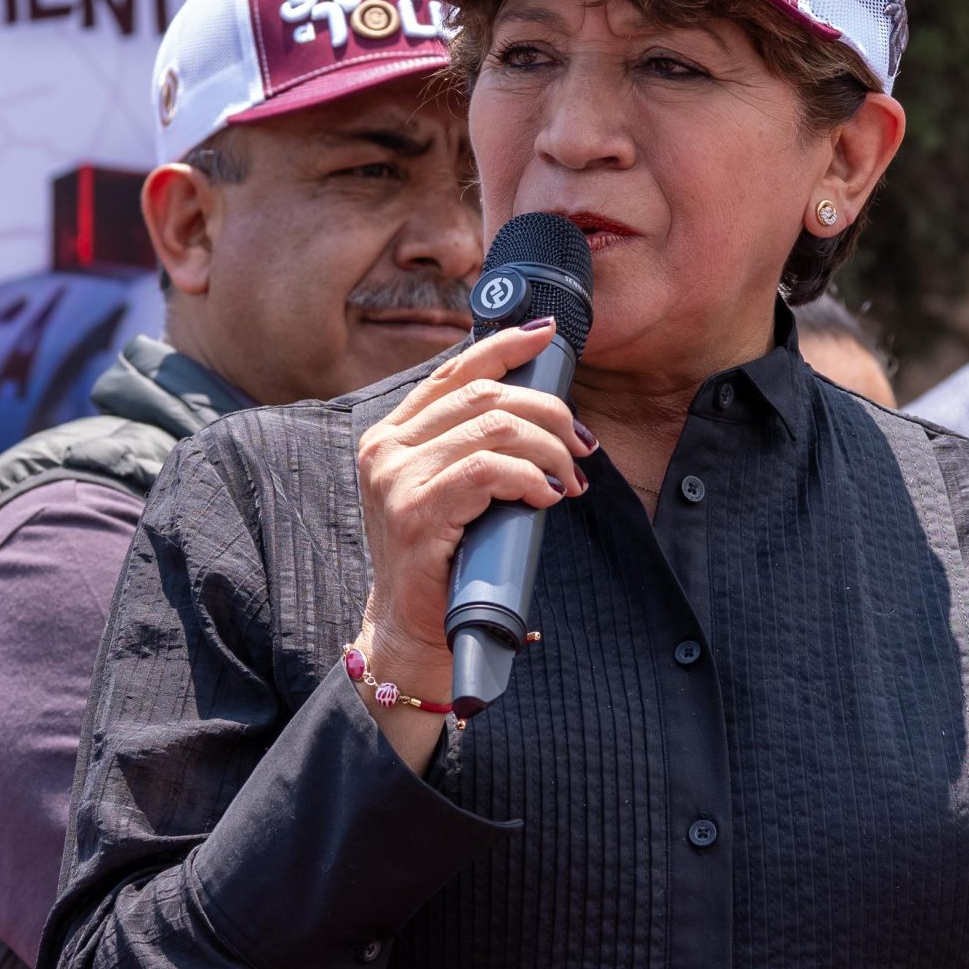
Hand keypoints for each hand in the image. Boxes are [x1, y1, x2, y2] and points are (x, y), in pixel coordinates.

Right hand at [352, 320, 590, 763]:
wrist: (411, 632)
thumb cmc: (443, 561)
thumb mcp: (453, 490)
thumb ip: (474, 446)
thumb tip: (538, 405)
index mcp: (392, 435)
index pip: (452, 372)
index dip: (503, 346)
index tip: (548, 336)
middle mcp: (386, 449)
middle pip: (483, 394)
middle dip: (547, 412)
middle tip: (582, 445)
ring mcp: (395, 479)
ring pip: (493, 427)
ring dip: (549, 447)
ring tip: (571, 476)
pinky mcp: (415, 514)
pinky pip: (488, 471)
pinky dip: (530, 476)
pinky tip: (548, 496)